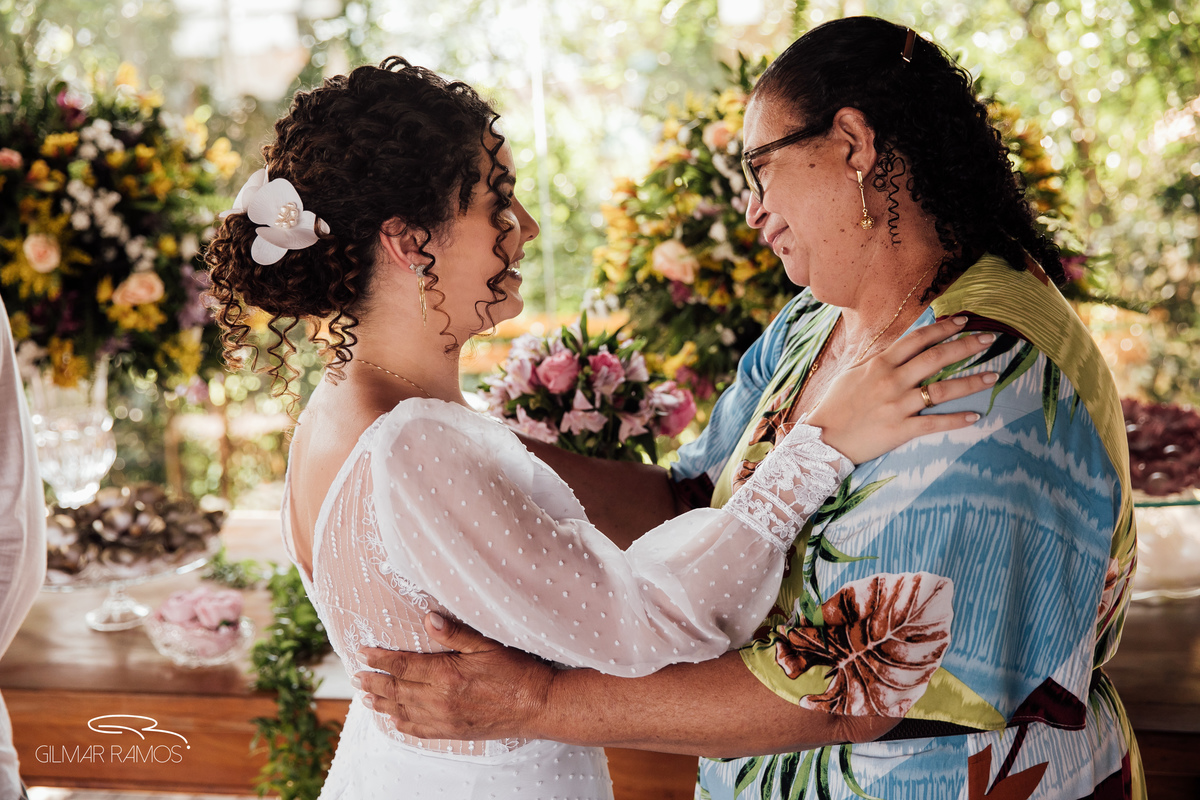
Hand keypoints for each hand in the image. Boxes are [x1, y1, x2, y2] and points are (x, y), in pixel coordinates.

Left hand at [355, 612, 555, 740]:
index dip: (379, 659)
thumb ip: (456, 633)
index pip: (403, 666)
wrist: (538, 705)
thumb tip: (428, 619)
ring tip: (366, 697)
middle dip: (373, 682)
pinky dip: (403, 725)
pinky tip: (394, 720)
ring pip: (403, 711)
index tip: (362, 653)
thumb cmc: (517, 670)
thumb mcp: (488, 644)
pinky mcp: (455, 731)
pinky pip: (420, 730)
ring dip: (382, 703)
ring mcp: (446, 719)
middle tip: (355, 676)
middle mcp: (440, 700)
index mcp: (446, 675)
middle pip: (397, 690)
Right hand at [806, 316, 997, 463]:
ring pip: (941, 390)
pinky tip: (976, 416)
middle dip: (965, 346)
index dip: (942, 328)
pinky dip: (957, 420)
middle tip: (990, 338)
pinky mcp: (900, 430)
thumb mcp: (852, 374)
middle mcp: (891, 381)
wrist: (823, 440)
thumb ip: (877, 359)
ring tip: (993, 375)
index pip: (916, 339)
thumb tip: (899, 346)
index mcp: (879, 364)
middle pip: (935, 358)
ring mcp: (897, 406)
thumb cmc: (836, 405)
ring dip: (970, 382)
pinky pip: (934, 423)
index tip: (963, 321)